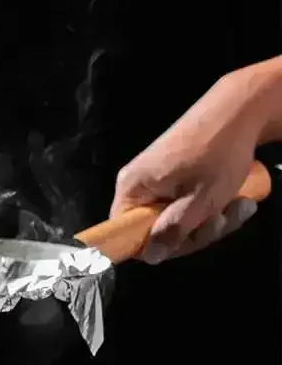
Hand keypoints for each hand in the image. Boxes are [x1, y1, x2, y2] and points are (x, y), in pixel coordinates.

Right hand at [110, 61, 278, 263]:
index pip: (124, 233)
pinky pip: (185, 203)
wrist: (239, 108)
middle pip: (155, 229)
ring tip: (239, 206)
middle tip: (223, 220)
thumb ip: (173, 230)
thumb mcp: (201, 200)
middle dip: (195, 232)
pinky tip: (235, 200)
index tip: (185, 241)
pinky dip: (210, 206)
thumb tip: (150, 256)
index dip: (153, 245)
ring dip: (211, 220)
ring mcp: (156, 179)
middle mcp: (138, 184)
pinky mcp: (174, 175)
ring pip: (176, 218)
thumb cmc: (219, 152)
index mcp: (133, 187)